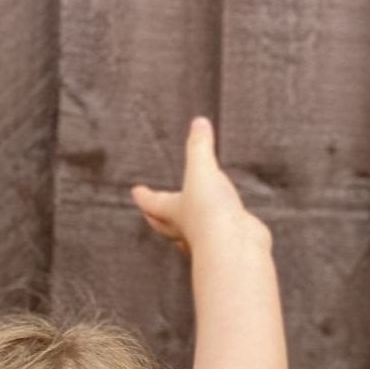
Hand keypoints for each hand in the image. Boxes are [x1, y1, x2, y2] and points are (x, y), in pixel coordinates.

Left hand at [129, 116, 268, 260]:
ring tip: (186, 224)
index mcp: (174, 212)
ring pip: (189, 236)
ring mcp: (207, 241)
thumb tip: (199, 122)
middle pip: (165, 226)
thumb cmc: (211, 212)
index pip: (153, 202)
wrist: (233, 247)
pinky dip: (217, 234)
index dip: (144, 196)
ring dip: (184, 231)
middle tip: (150, 215)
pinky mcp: (228, 246)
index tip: (136, 191)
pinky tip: (224, 229)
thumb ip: (200, 147)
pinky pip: (218, 238)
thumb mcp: (202, 171)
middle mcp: (187, 229)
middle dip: (157, 219)